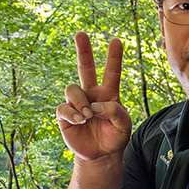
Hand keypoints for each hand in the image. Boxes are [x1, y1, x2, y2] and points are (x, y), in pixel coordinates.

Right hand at [56, 33, 132, 162]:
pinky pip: (63, 107)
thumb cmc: (114, 137)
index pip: (112, 73)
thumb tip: (95, 105)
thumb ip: (115, 112)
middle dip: (83, 51)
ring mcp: (77, 103)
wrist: (101, 155)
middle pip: (85, 68)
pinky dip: (72, 113)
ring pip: (72, 89)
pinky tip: (80, 121)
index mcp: (108, 94)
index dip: (114, 58)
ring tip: (87, 116)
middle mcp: (91, 94)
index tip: (116, 41)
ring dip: (80, 101)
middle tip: (81, 34)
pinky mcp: (65, 115)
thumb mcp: (124, 125)